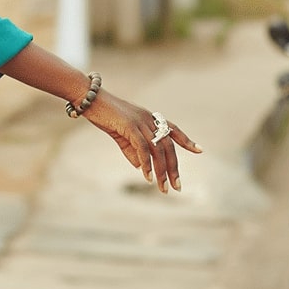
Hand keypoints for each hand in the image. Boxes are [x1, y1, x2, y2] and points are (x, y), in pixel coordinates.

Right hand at [80, 91, 201, 192]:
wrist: (89, 98)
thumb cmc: (103, 114)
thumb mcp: (120, 134)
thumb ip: (132, 149)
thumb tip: (142, 167)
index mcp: (149, 118)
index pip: (173, 130)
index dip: (186, 140)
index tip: (199, 150)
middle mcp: (149, 119)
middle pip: (168, 146)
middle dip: (173, 168)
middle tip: (177, 187)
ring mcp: (141, 121)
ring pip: (158, 150)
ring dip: (162, 172)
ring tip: (163, 189)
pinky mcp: (130, 125)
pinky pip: (143, 148)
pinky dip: (147, 164)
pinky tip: (148, 177)